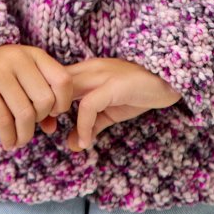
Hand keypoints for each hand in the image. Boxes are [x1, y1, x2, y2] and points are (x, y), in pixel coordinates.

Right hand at [0, 44, 72, 150]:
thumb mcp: (23, 72)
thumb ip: (40, 95)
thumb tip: (51, 128)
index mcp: (34, 54)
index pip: (63, 81)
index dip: (63, 103)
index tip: (53, 113)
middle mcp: (19, 59)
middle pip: (45, 100)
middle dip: (41, 119)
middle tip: (30, 123)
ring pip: (25, 113)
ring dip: (25, 134)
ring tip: (20, 139)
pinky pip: (3, 120)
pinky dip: (9, 137)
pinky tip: (8, 142)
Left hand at [43, 57, 181, 151]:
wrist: (168, 81)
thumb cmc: (138, 92)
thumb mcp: (110, 110)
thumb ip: (91, 125)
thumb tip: (73, 145)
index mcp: (87, 69)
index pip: (54, 79)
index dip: (45, 100)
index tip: (44, 122)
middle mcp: (90, 68)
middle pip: (55, 82)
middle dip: (45, 106)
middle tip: (46, 129)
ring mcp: (102, 74)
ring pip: (67, 89)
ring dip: (59, 113)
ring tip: (62, 133)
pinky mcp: (113, 85)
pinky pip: (89, 104)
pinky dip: (83, 125)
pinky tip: (86, 140)